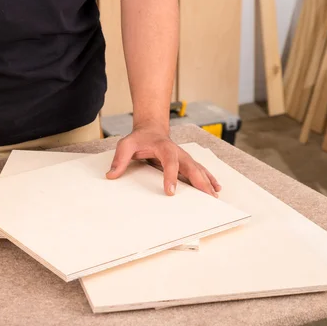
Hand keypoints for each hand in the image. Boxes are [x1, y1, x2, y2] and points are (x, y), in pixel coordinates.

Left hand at [106, 123, 220, 196]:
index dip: (171, 176)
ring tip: (214, 195)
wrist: (150, 129)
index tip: (170, 192)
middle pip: (191, 166)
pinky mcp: (186, 162)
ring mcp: (184, 157)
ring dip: (207, 181)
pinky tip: (216, 188)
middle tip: (206, 196)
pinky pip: (199, 170)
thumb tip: (110, 175)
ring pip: (198, 169)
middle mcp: (178, 152)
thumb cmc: (139, 139)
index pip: (170, 162)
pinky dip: (208, 178)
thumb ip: (119, 159)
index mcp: (164, 147)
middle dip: (199, 181)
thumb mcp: (126, 145)